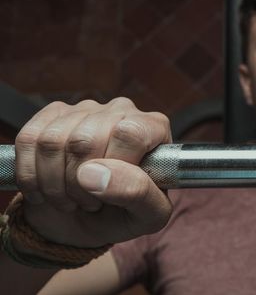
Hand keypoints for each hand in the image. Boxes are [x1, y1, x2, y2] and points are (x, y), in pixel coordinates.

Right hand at [14, 98, 172, 247]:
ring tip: (71, 199)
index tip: (109, 193)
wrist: (87, 219)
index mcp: (154, 128)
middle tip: (89, 203)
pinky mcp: (52, 115)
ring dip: (54, 185)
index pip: (129, 133)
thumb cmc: (127, 214)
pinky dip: (31, 176)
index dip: (113, 168)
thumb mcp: (149, 215)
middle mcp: (122, 110)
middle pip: (86, 139)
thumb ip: (138, 193)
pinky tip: (45, 190)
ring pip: (53, 141)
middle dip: (79, 185)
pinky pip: (28, 140)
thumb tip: (96, 174)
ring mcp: (86, 109)